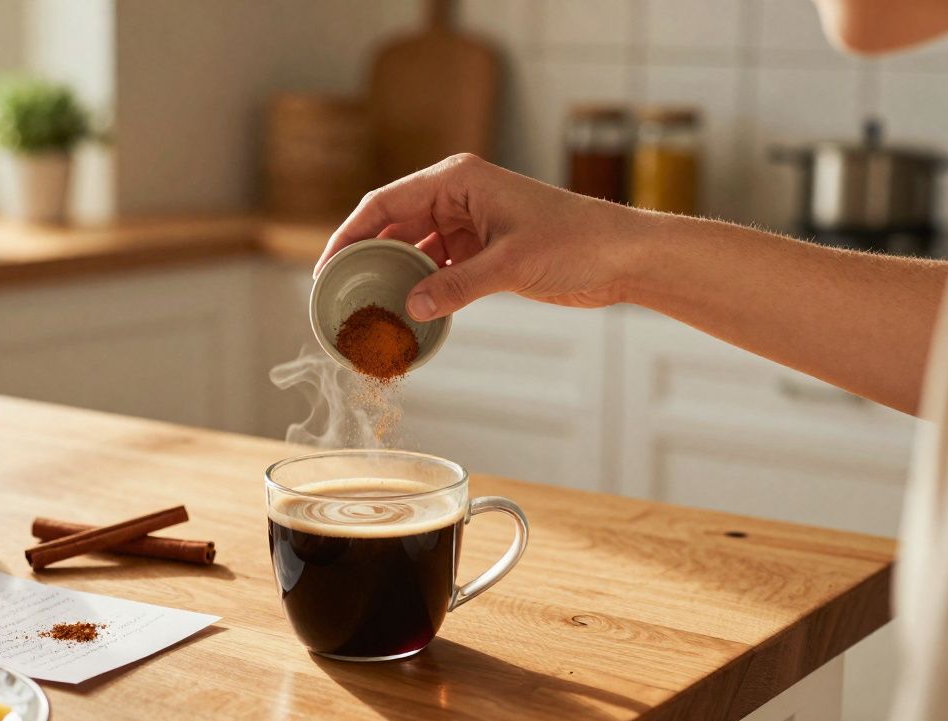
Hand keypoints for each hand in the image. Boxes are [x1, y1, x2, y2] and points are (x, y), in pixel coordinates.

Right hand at [315, 154, 652, 320]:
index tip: (326, 266)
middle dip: (366, 259)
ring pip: (413, 250)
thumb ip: (458, 285)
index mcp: (457, 180)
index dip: (349, 233)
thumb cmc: (576, 240)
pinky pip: (437, 269)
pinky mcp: (482, 252)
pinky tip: (406, 314)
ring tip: (367, 309)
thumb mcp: (511, 263)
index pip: (384, 202)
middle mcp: (457, 197)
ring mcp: (468, 225)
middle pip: (392, 226)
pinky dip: (421, 290)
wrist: (622, 256)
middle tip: (339, 294)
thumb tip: (411, 308)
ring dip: (393, 278)